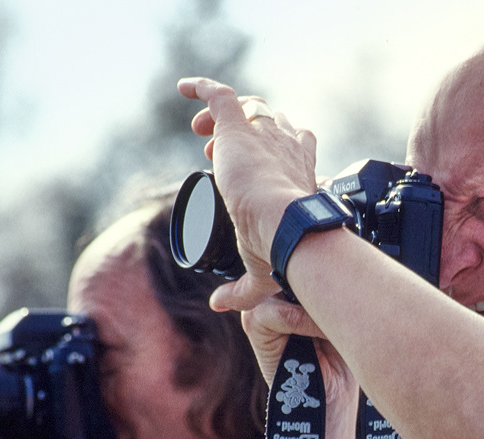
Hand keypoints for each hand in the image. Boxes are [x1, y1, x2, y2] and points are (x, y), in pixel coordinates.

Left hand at [178, 77, 318, 311]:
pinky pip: (221, 94)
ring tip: (202, 132)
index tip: (244, 167)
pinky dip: (201, 88)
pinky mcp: (241, 127)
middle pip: (272, 121)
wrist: (288, 227)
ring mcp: (266, 134)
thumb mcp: (261, 273)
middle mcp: (288, 147)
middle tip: (219, 152)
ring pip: (249, 107)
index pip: (295, 143)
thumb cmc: (285, 249)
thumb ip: (243, 290)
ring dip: (226, 116)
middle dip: (248, 130)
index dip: (272, 148)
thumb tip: (221, 304)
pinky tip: (183, 89)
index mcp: (300, 172)